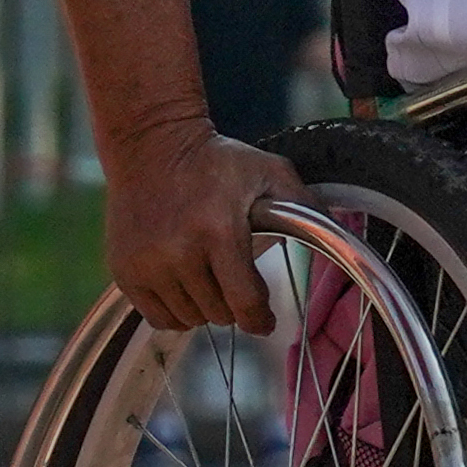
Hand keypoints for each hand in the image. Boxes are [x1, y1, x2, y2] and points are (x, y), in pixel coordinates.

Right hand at [100, 118, 308, 334]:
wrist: (153, 144)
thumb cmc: (218, 161)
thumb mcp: (271, 173)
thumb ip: (307, 209)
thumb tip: (341, 243)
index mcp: (217, 231)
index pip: (244, 303)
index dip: (260, 319)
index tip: (265, 321)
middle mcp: (178, 252)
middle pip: (218, 313)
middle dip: (234, 305)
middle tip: (235, 280)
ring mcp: (146, 263)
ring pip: (189, 318)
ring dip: (206, 307)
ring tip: (210, 277)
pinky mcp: (124, 270)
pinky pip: (158, 317)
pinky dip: (176, 311)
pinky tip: (186, 286)